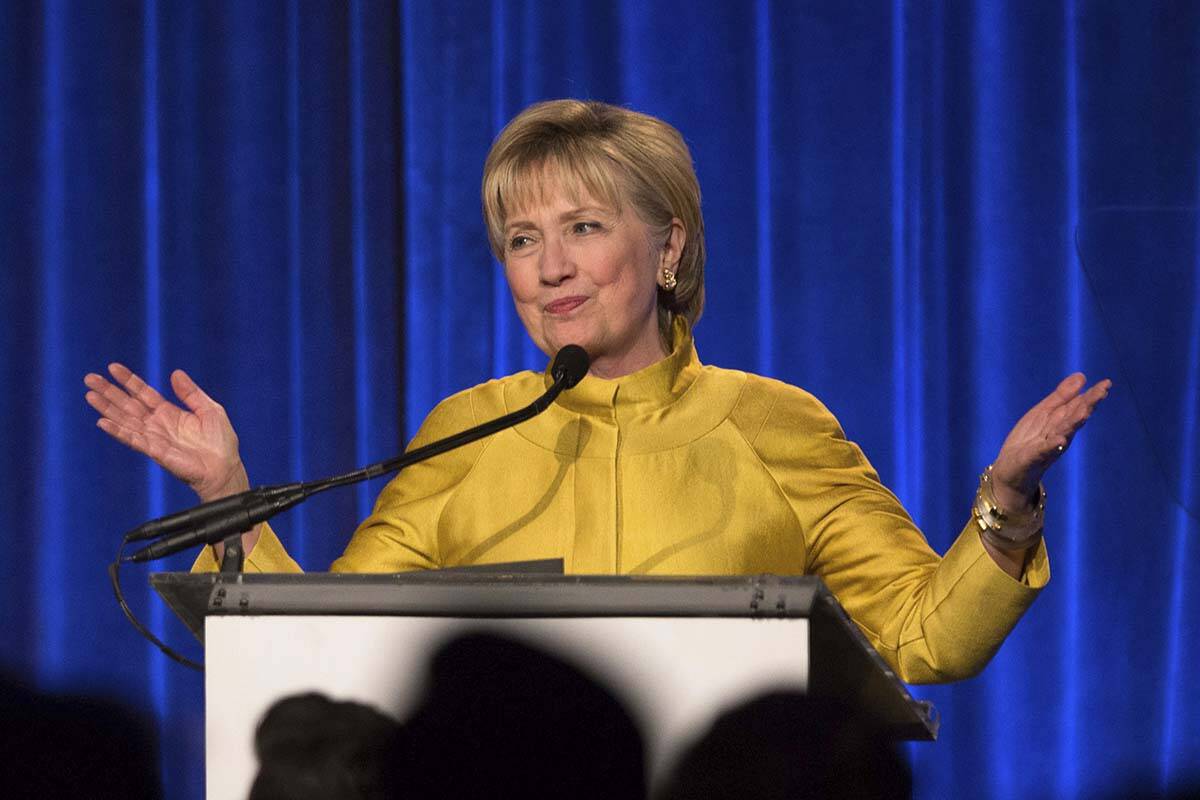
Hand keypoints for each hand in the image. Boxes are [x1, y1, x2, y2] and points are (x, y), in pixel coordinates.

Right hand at [84, 364, 248, 501]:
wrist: (225, 468)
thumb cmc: (221, 442)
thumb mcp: (210, 409)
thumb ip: (191, 393)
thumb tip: (175, 373)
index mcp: (169, 412)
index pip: (144, 393)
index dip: (128, 380)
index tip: (112, 367)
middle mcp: (158, 424)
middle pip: (128, 404)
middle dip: (109, 391)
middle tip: (89, 378)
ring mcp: (154, 437)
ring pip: (125, 420)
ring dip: (107, 408)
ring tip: (90, 395)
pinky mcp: (156, 451)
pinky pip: (134, 439)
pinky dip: (118, 431)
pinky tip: (103, 422)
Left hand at [991, 373, 1111, 510]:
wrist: (1011, 469)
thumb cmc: (1030, 439)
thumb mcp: (1043, 412)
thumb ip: (1062, 396)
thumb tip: (1082, 376)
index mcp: (1061, 421)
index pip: (1078, 406)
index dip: (1092, 395)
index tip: (1106, 383)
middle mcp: (1059, 433)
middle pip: (1075, 418)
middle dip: (1088, 405)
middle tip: (1102, 392)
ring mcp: (1047, 447)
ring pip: (1063, 433)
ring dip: (1074, 423)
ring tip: (1084, 411)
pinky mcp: (1032, 458)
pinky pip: (1043, 451)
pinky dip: (1052, 446)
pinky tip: (1060, 440)